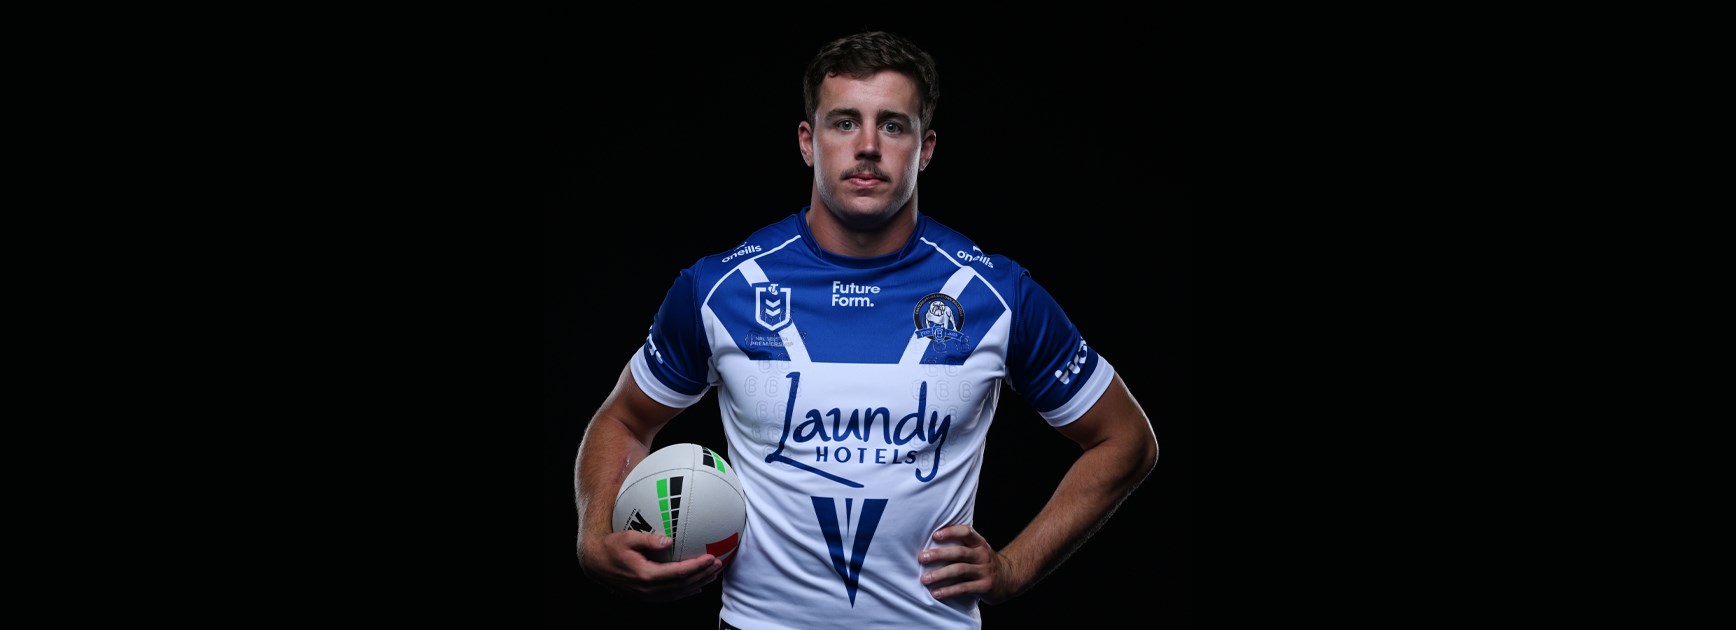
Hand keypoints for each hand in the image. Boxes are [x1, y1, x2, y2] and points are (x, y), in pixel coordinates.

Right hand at [579, 530, 722, 601]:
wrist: (595, 564)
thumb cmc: (611, 547)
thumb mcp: (627, 538)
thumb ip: (648, 540)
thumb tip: (669, 540)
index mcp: (646, 575)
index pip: (678, 573)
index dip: (697, 567)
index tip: (711, 558)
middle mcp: (648, 590)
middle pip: (683, 585)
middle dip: (703, 575)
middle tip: (718, 564)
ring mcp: (647, 596)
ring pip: (678, 593)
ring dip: (698, 584)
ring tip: (712, 575)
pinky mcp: (645, 597)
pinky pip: (670, 596)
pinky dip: (685, 591)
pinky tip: (696, 586)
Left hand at [917, 523, 1015, 603]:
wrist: (1008, 579)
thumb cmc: (983, 563)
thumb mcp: (976, 550)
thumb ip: (960, 546)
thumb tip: (929, 544)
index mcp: (979, 543)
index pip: (966, 532)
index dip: (951, 532)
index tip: (935, 535)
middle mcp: (983, 555)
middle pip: (959, 552)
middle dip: (939, 554)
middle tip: (922, 558)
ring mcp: (984, 571)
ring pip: (960, 570)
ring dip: (940, 574)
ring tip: (924, 579)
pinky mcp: (984, 586)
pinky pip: (964, 588)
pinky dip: (948, 591)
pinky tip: (936, 593)